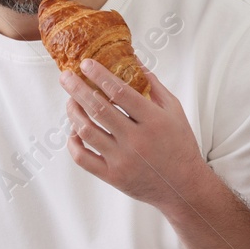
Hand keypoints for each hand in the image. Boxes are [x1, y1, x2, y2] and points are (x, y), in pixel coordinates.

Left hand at [61, 59, 203, 206]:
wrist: (183, 186)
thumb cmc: (180, 145)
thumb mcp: (174, 111)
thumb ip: (153, 86)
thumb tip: (134, 62)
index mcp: (153, 121)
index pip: (119, 92)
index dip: (99, 75)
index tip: (86, 64)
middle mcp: (136, 140)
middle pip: (98, 108)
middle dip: (77, 89)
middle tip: (65, 77)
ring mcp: (122, 160)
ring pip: (86, 131)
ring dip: (73, 112)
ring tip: (70, 101)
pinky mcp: (112, 176)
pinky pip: (82, 158)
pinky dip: (73, 142)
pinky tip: (74, 131)